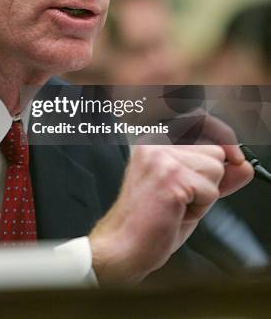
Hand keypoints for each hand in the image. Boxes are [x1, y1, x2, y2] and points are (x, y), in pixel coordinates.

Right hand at [89, 118, 252, 284]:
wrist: (124, 246)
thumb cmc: (149, 222)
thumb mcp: (189, 193)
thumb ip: (217, 176)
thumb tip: (243, 166)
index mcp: (154, 141)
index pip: (200, 121)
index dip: (222, 137)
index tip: (235, 155)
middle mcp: (155, 142)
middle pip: (215, 150)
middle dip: (209, 180)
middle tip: (181, 198)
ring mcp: (162, 157)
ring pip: (216, 169)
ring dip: (205, 195)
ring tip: (176, 205)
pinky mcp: (171, 176)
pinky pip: (211, 190)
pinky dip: (201, 208)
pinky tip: (175, 212)